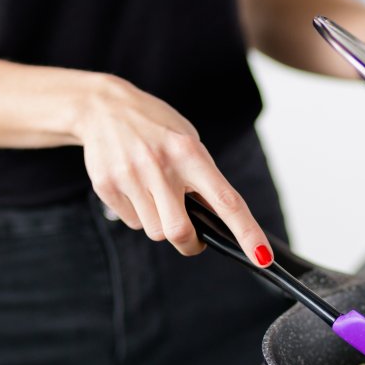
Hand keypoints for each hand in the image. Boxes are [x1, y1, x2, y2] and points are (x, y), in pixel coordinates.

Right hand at [76, 75, 272, 266]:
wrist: (103, 108)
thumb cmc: (155, 126)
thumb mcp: (187, 142)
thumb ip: (202, 178)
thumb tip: (215, 220)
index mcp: (190, 153)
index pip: (226, 201)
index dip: (247, 232)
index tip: (261, 256)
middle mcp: (161, 166)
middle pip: (180, 232)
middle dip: (190, 243)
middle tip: (193, 238)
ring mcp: (131, 177)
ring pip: (155, 231)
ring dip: (161, 223)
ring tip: (155, 194)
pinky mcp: (107, 186)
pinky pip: (132, 222)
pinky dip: (138, 214)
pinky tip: (134, 188)